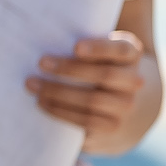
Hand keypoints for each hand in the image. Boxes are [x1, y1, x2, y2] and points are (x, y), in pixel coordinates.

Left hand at [31, 32, 151, 146]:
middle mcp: (134, 82)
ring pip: (92, 100)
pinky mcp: (113, 127)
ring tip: (31, 84)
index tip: (75, 47)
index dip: (101, 48)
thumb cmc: (100, 70)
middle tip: (41, 62)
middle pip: (105, 75)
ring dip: (57, 93)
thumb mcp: (102, 54)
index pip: (122, 50)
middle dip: (69, 69)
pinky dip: (60, 111)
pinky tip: (42, 103)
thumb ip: (84, 45)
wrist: (126, 108)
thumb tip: (41, 37)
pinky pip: (85, 121)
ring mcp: (126, 106)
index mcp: (132, 56)